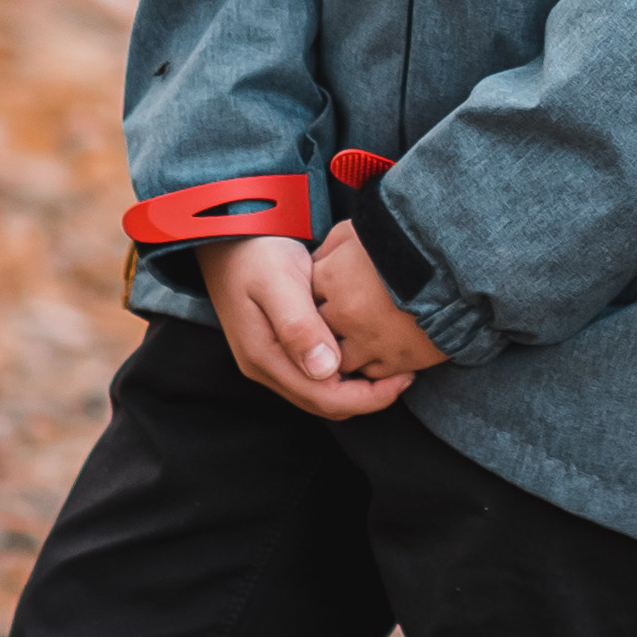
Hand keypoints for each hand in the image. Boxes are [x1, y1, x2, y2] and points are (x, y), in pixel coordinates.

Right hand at [196, 235, 420, 418]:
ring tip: (392, 363)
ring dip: (356, 385)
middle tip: (406, 373)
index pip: (322, 399)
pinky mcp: (280, 344)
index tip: (402, 379)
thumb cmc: (255, 253)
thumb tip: (327, 369)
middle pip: (323, 401)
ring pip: (320, 390)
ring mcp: (271, 357)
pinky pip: (315, 372)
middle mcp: (266, 366)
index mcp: (265, 357)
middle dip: (367, 396)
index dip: (367, 398)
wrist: (229, 234)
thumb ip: (299, 325)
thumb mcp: (278, 282)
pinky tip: (365, 348)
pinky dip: (343, 370)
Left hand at [310, 223, 447, 379]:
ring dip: (346, 350)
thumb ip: (335, 243)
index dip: (319, 290)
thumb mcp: (367, 226)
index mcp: (335, 277)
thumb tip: (320, 257)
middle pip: (320, 330)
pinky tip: (384, 346)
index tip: (332, 286)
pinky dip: (374, 364)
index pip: (307, 293)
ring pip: (340, 360)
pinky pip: (372, 374)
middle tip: (345, 312)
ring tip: (362, 334)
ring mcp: (370, 340)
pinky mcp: (396, 360)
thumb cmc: (412, 236)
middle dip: (327, 323)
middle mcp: (346, 314)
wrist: (465, 259)